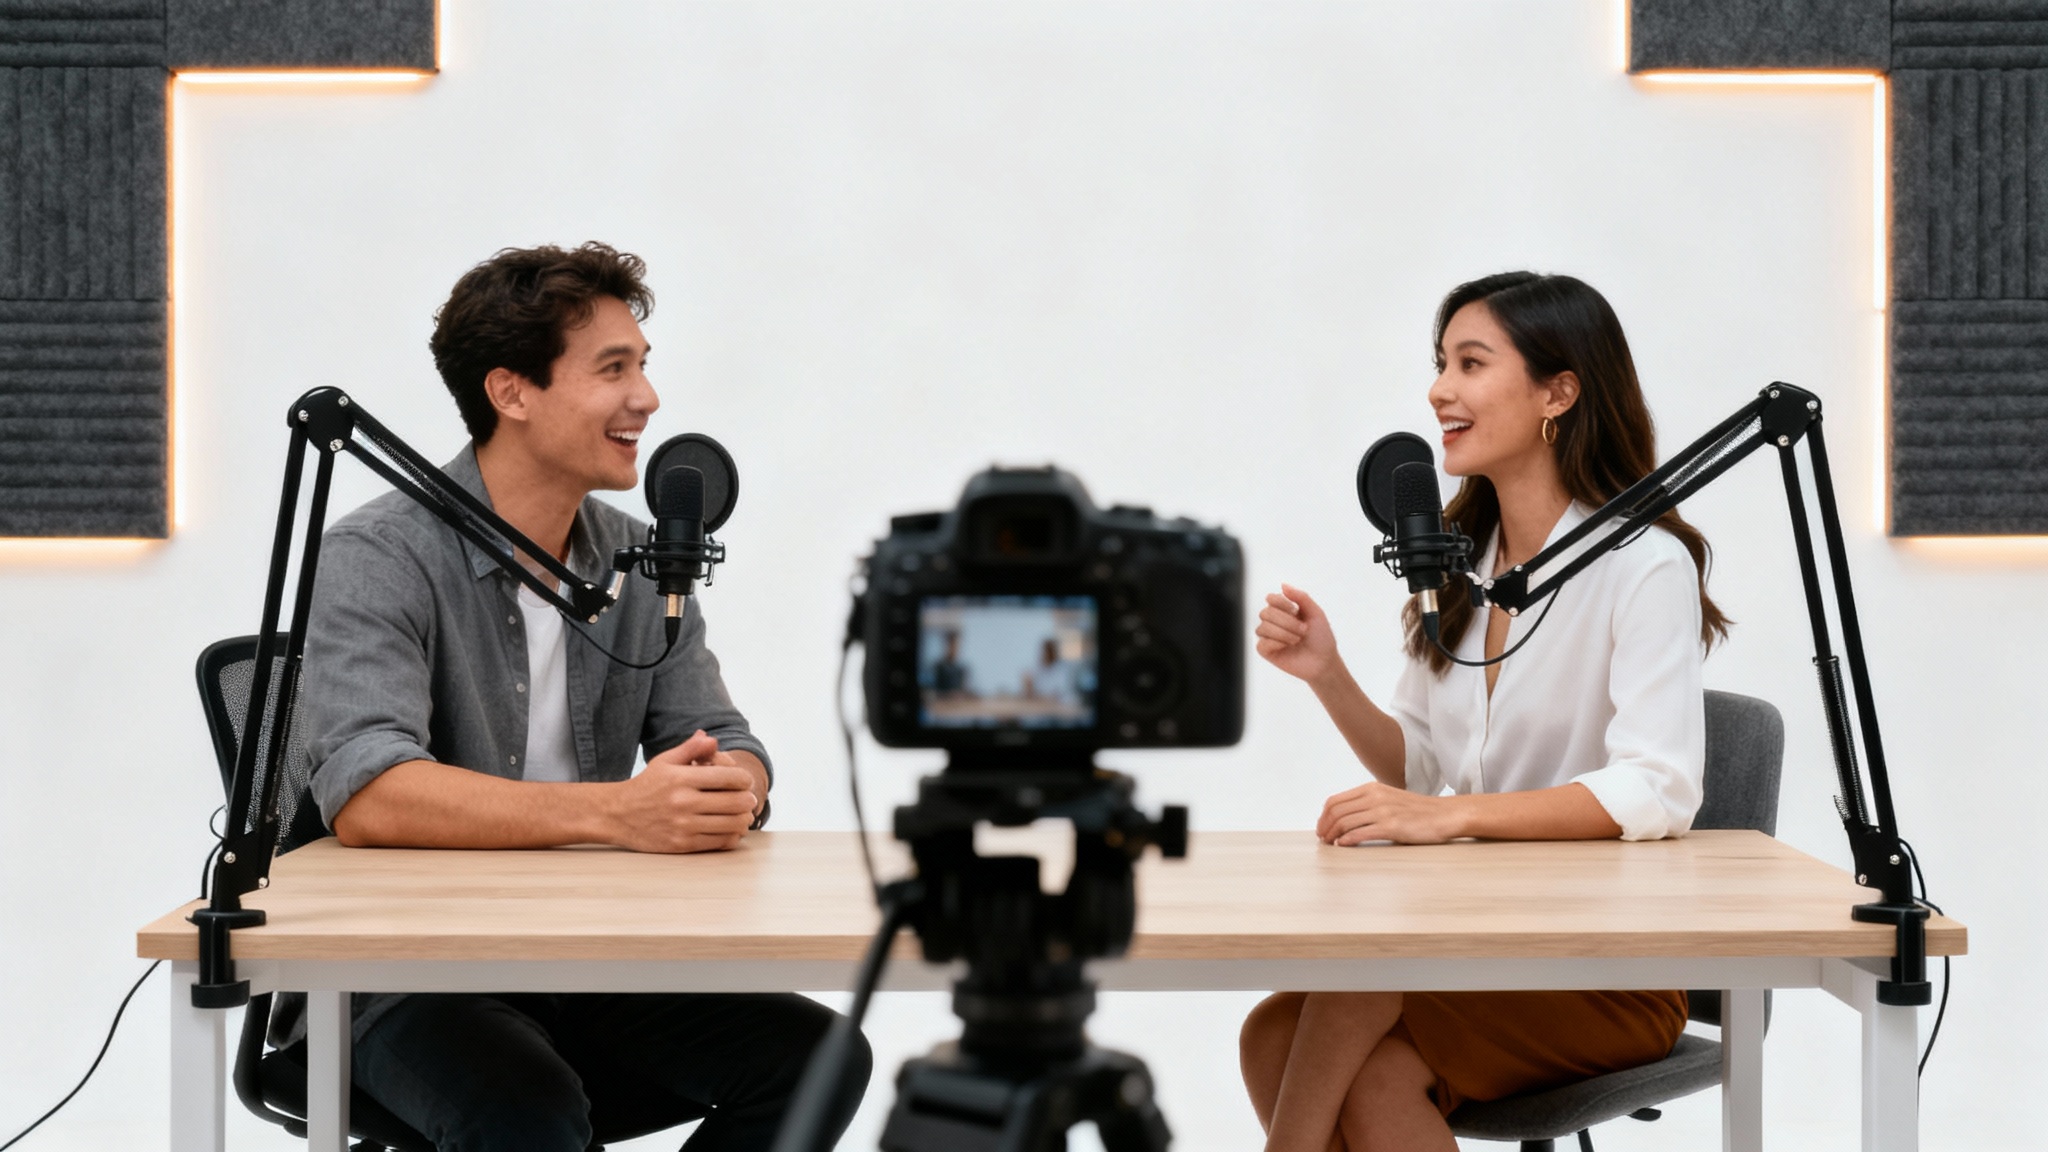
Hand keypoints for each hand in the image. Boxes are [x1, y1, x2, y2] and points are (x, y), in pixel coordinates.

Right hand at [605, 731, 758, 852]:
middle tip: (748, 799)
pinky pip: (720, 842)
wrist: (618, 815)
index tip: (743, 781)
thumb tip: (712, 738)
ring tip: (742, 814)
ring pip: (732, 824)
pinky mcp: (682, 845)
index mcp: (682, 778)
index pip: (731, 778)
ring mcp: (684, 825)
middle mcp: (684, 802)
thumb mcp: (665, 761)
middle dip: (749, 799)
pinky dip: (731, 836)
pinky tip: (730, 829)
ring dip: (743, 819)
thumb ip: (690, 749)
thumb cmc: (646, 785)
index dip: (744, 779)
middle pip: (737, 802)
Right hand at [1256, 584, 1341, 686]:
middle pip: (1266, 612)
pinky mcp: (1266, 651)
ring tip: (1297, 640)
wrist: (1324, 661)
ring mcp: (1269, 636)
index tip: (1295, 611)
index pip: (1271, 598)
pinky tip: (1287, 647)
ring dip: (1284, 633)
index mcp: (1284, 610)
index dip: (1281, 602)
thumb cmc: (1321, 637)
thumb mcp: (1315, 613)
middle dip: (1287, 621)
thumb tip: (1283, 585)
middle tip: (1303, 630)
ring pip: (1263, 627)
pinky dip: (1276, 643)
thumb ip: (1301, 597)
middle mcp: (1274, 622)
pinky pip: (1262, 643)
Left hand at [1316, 781, 1466, 845]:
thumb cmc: (1417, 811)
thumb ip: (1368, 803)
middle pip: (1336, 812)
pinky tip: (1343, 846)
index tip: (1321, 828)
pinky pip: (1360, 834)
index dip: (1323, 816)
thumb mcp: (1389, 798)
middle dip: (1324, 827)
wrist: (1445, 814)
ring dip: (1332, 835)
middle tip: (1322, 839)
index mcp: (1371, 788)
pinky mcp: (1391, 827)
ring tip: (1330, 844)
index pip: (1335, 800)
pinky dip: (1347, 841)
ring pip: (1345, 823)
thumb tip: (1345, 818)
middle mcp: (1374, 797)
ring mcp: (1382, 811)